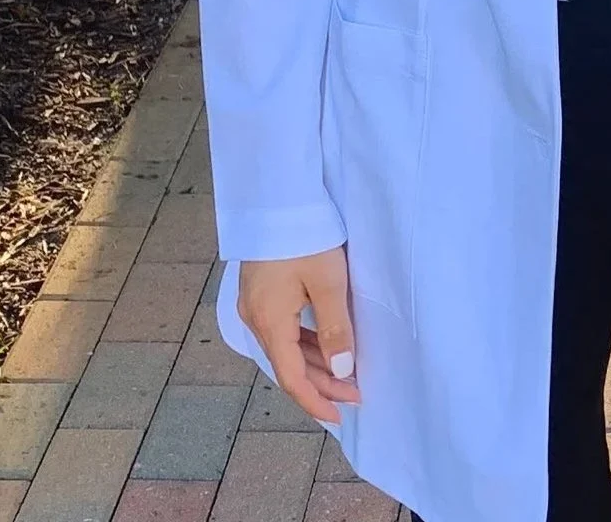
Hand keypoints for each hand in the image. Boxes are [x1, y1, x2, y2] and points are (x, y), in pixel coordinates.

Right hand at [236, 247, 361, 423]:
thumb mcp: (328, 282)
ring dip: (315, 363)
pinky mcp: (260, 291)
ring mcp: (255, 305)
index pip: (291, 377)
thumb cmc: (305, 236)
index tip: (341, 414)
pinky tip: (326, 344)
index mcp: (268, 322)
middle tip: (356, 393)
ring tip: (347, 372)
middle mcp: (255, 318)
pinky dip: (305, 343)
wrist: (276, 196)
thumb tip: (342, 371)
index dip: (316, 400)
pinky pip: (283, 329)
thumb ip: (336, 329)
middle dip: (322, 383)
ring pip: (286, 347)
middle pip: (288, 364)